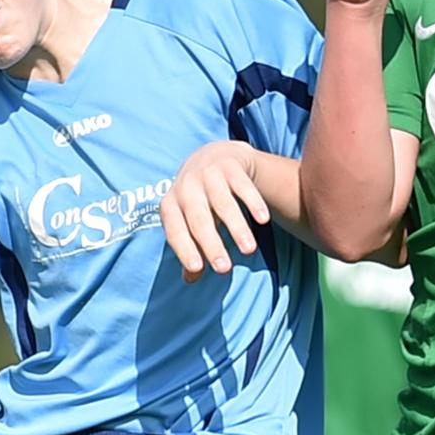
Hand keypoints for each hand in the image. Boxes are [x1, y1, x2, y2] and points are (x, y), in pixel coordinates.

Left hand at [160, 141, 269, 283]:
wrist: (214, 155)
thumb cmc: (199, 200)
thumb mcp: (189, 221)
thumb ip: (191, 248)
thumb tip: (190, 280)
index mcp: (171, 204)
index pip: (175, 230)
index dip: (185, 249)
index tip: (198, 269)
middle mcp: (186, 187)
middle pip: (199, 219)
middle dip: (212, 245)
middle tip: (225, 269)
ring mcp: (208, 174)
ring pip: (223, 203)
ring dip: (236, 228)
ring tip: (249, 251)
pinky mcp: (230, 165)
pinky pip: (243, 186)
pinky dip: (253, 202)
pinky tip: (263, 220)